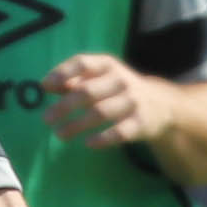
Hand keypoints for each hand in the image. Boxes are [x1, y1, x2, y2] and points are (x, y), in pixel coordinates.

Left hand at [42, 53, 162, 151]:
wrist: (161, 106)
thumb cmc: (117, 90)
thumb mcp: (98, 79)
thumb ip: (73, 81)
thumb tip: (45, 85)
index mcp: (108, 65)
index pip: (83, 63)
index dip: (63, 73)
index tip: (45, 86)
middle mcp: (121, 80)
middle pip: (88, 91)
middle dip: (64, 105)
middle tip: (46, 119)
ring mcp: (133, 101)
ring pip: (100, 113)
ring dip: (77, 125)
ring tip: (59, 134)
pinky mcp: (141, 122)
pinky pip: (120, 132)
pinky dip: (103, 138)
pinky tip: (88, 143)